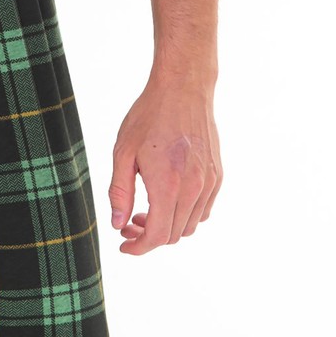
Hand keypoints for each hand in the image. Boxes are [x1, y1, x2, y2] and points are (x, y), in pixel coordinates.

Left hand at [108, 73, 222, 254]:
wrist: (183, 88)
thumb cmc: (149, 116)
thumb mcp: (123, 152)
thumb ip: (120, 192)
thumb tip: (118, 224)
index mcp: (168, 184)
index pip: (157, 236)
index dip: (138, 247)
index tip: (124, 245)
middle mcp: (194, 188)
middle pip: (173, 235)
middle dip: (148, 237)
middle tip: (128, 223)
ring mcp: (210, 182)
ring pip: (190, 226)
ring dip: (167, 227)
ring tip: (145, 210)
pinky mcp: (217, 175)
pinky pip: (203, 210)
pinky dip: (185, 215)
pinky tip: (167, 199)